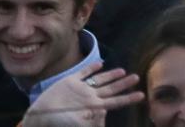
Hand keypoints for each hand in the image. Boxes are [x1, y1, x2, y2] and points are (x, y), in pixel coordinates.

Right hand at [22, 63, 142, 126]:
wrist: (42, 114)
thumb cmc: (60, 122)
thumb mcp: (79, 124)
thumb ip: (93, 120)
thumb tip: (104, 110)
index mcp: (94, 107)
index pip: (116, 102)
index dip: (129, 98)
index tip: (141, 95)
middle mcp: (90, 97)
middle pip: (111, 89)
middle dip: (124, 84)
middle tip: (137, 78)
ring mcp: (80, 88)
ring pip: (99, 80)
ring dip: (111, 75)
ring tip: (123, 71)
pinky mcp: (69, 81)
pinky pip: (83, 73)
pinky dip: (91, 68)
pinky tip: (100, 63)